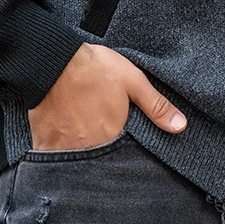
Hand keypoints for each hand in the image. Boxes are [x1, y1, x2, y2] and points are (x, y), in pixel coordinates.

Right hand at [28, 42, 186, 150]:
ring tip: (82, 139)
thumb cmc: (93, 68)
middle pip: (99, 163)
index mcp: (112, 136)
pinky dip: (57, 154)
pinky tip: (61, 140)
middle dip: (102, 158)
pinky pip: (52, 159)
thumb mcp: (132, 81)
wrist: (52, 60)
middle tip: (99, 138)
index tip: (122, 146)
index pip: (124, 159)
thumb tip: (180, 126)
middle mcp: (89, 148)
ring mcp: (65, 149)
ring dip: (81, 155)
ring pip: (76, 163)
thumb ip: (156, 106)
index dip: (124, 153)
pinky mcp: (44, 144)